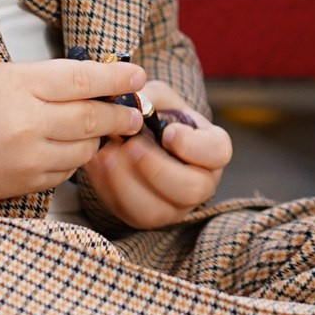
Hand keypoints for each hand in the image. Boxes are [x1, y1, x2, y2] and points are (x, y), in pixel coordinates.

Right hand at [0, 58, 149, 206]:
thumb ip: (45, 77)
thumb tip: (94, 78)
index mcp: (18, 87)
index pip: (81, 79)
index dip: (115, 76)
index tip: (137, 75)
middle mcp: (26, 124)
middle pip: (91, 117)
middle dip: (119, 113)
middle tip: (133, 110)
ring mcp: (26, 158)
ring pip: (84, 149)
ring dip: (98, 138)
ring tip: (99, 127)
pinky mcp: (25, 184)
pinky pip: (66, 172)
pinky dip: (74, 159)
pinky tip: (67, 148)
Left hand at [82, 80, 232, 228]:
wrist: (136, 137)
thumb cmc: (154, 114)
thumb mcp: (156, 97)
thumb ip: (148, 99)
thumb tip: (130, 105)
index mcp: (211, 148)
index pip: (217, 153)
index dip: (193, 146)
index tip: (168, 132)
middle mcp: (200, 183)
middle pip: (192, 190)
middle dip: (157, 169)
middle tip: (131, 146)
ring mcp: (173, 206)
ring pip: (156, 211)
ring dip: (127, 183)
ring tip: (106, 155)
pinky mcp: (144, 217)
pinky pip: (127, 213)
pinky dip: (107, 189)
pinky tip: (97, 165)